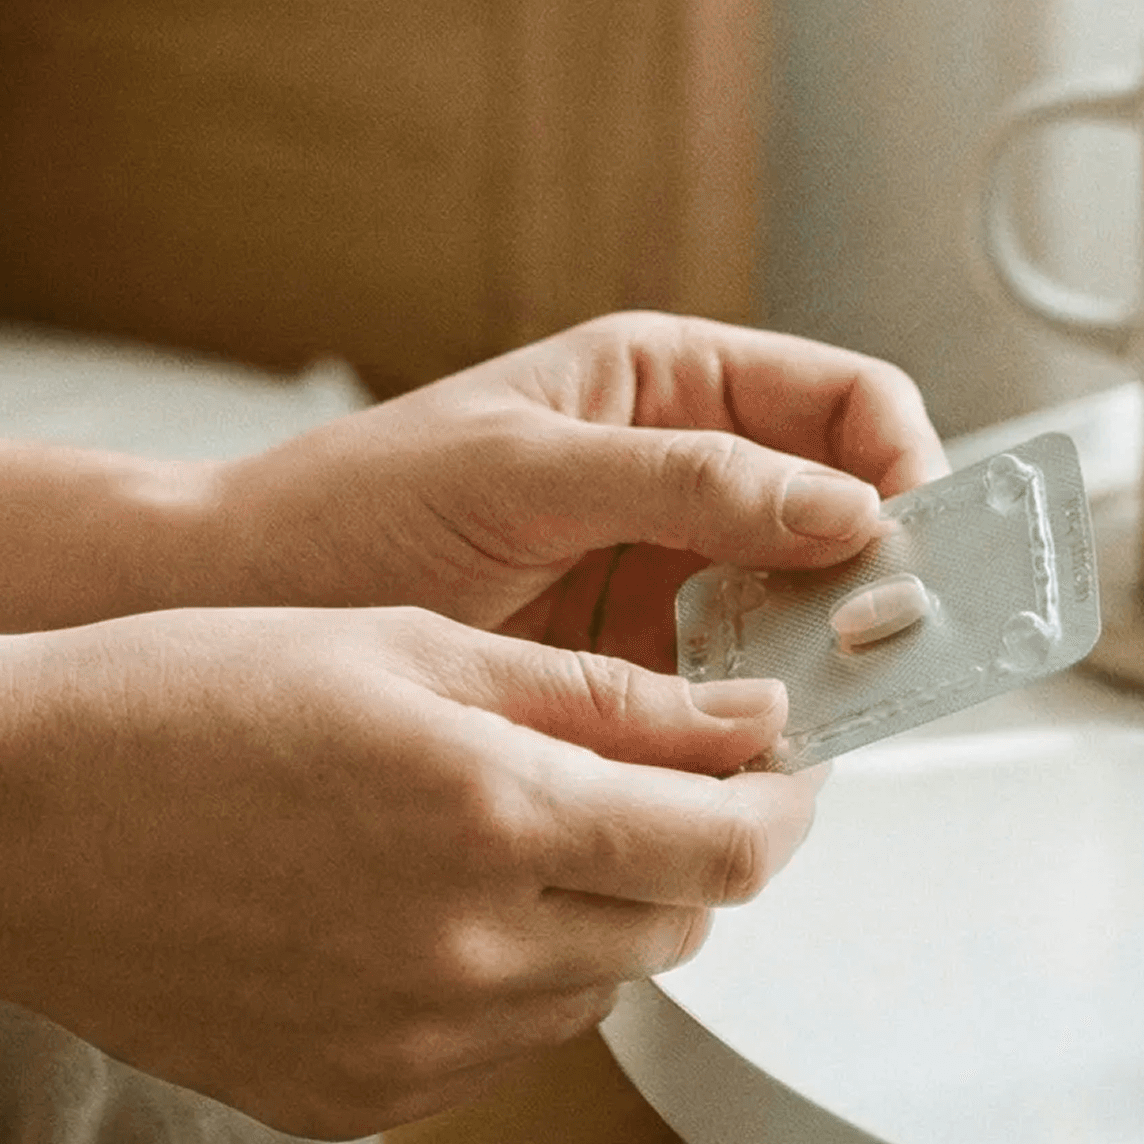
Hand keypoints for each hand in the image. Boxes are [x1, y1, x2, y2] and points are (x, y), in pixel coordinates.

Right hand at [0, 605, 820, 1137]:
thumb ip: (597, 695)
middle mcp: (470, 953)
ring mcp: (412, 1047)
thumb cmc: (182, 697)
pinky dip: (498, 979)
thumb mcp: (404, 643)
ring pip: (592, 991)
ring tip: (494, 828)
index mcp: (494, 816)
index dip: (780, 798)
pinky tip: (410, 904)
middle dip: (689, 851)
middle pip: (678, 927)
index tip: (775, 760)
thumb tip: (748, 726)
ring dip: (592, 915)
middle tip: (642, 779)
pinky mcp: (355, 1101)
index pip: (732, 846)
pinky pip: (492, 1048)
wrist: (0, 825)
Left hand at [210, 313, 948, 668]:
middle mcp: (678, 482)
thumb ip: (682, 481)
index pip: (845, 404)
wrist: (223, 615)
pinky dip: (757, 731)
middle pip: (845, 521)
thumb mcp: (516, 472)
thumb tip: (842, 505)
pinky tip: (745, 757)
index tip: (919, 539)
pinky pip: (734, 703)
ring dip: (824, 668)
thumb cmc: (340, 510)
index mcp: (663, 386)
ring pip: (801, 623)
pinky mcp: (628, 682)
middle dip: (881, 581)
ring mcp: (658, 586)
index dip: (906, 463)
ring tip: (816, 713)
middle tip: (894, 647)